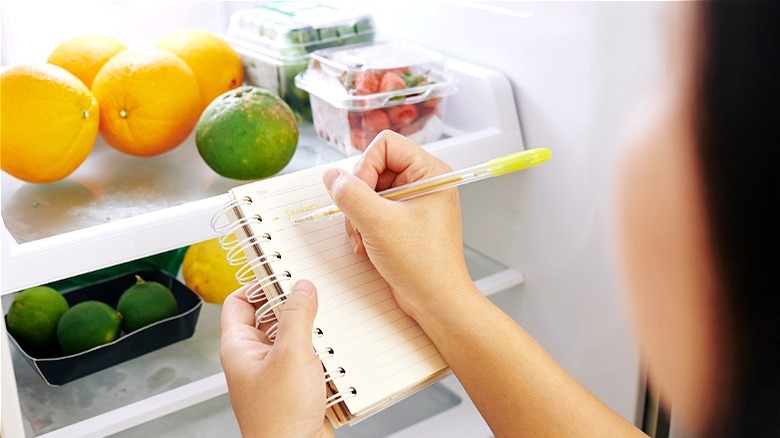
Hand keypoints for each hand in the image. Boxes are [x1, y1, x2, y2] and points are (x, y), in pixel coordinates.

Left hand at [220, 280, 333, 437]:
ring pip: (293, 337)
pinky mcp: (297, 386)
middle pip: (272, 317)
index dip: (258, 284)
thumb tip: (302, 287)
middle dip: (293, 306)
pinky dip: (322, 352)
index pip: (240, 302)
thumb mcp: (290, 355)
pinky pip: (309, 358)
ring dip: (312, 330)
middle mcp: (254, 358)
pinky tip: (336, 350)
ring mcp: (276, 372)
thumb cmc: (279, 419)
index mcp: (239, 347)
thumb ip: (297, 316)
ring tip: (327, 323)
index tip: (281, 270)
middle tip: (312, 293)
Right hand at [322, 130, 473, 319]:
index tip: (360, 194)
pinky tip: (366, 246)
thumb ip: (350, 194)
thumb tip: (331, 176)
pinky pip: (372, 211)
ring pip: (369, 191)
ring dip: (357, 215)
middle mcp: (423, 183)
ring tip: (363, 239)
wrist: (436, 302)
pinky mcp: (403, 222)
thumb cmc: (423, 264)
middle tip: (359, 222)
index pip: (385, 145)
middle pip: (374, 168)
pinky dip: (363, 227)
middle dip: (359, 197)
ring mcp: (413, 203)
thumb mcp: (379, 223)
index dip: (365, 166)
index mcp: (430, 173)